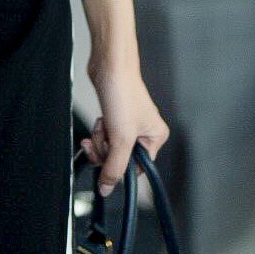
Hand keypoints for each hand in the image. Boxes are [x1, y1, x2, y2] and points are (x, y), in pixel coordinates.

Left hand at [80, 58, 168, 195]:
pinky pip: (104, 136)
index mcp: (155, 137)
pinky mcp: (114, 117)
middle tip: (104, 138)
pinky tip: (100, 121)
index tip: (107, 163)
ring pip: (110, 148)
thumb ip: (114, 167)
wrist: (108, 65)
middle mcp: (144, 132)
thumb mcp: (121, 138)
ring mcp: (128, 125)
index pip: (138, 168)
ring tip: (103, 124)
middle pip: (121, 159)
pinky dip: (99, 131)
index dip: (120, 168)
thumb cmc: (123, 92)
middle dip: (107, 150)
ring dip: (101, 140)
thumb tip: (107, 189)